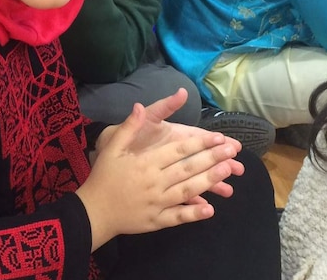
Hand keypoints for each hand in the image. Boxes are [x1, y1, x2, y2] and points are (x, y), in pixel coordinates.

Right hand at [77, 89, 242, 250]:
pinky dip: (194, 214)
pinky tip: (210, 209)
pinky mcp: (156, 220)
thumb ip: (129, 127)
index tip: (219, 138)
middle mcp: (154, 181)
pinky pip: (178, 217)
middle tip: (233, 152)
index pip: (179, 150)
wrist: (93, 211)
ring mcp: (156, 202)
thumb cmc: (103, 176)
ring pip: (187, 190)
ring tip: (228, 173)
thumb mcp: (113, 148)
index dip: (200, 143)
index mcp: (145, 162)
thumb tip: (140, 105)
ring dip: (209, 182)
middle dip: (212, 159)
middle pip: (188, 168)